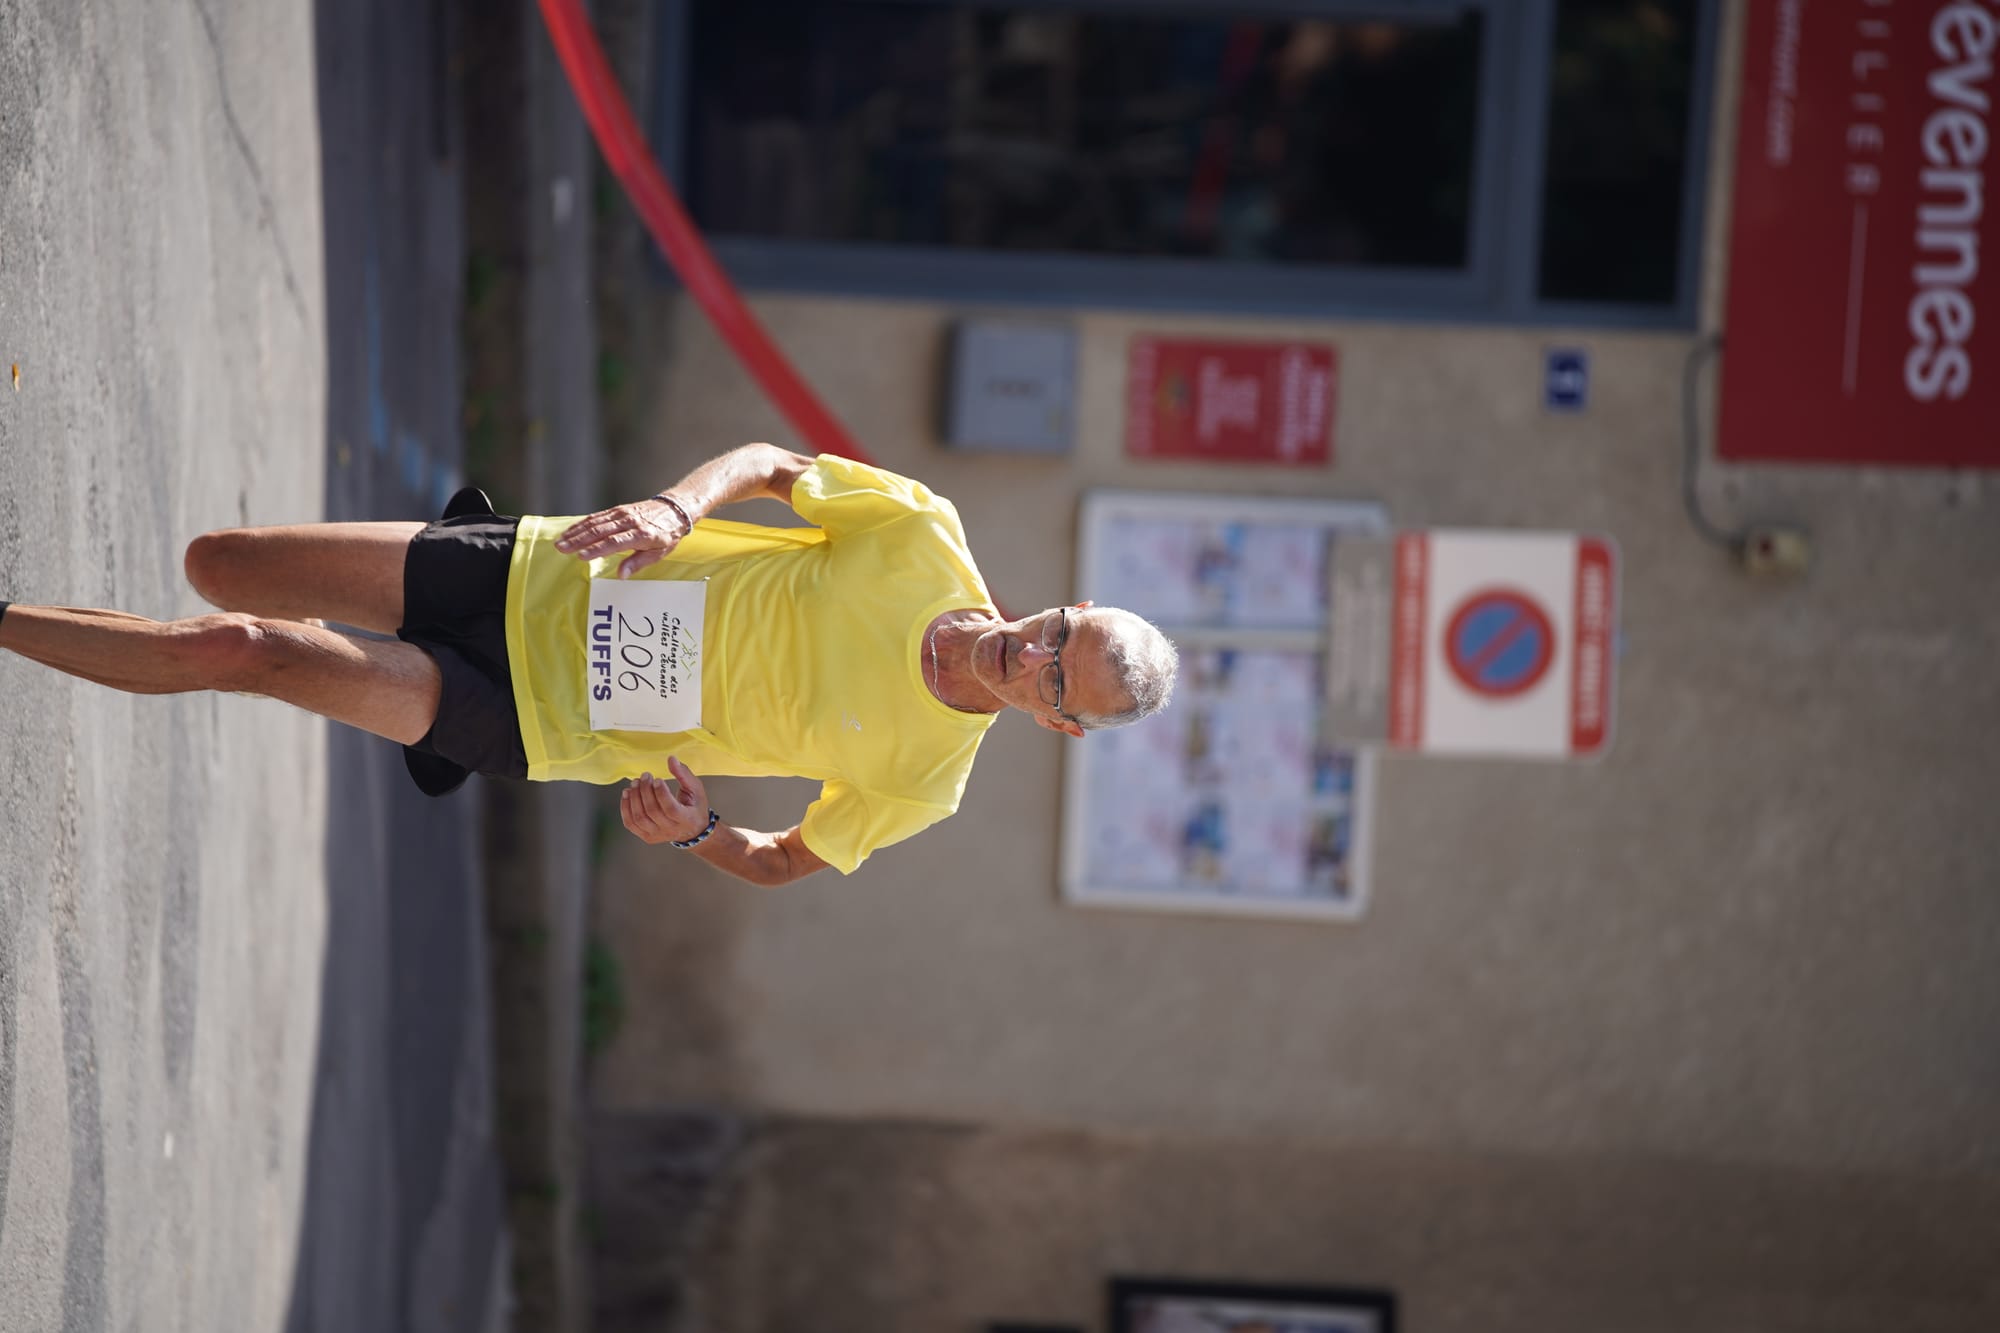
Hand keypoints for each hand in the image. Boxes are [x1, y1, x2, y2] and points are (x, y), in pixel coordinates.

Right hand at [555, 496, 691, 577]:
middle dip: (578, 540)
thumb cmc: (667, 535)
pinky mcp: (618, 510)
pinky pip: (597, 516)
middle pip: (600, 531)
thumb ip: (638, 563)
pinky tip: (571, 531)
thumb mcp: (659, 553)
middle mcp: (629, 522)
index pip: (614, 543)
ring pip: (595, 522)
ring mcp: (622, 514)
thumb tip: (621, 575)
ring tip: (560, 541)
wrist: (674, 509)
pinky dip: (582, 524)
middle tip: (561, 549)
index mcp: (641, 535)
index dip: (596, 550)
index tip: (581, 556)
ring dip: (576, 532)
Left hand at [620, 757, 710, 845]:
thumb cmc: (694, 807)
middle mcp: (671, 830)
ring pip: (640, 817)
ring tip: (635, 783)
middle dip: (645, 790)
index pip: (671, 809)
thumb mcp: (695, 789)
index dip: (661, 793)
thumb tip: (671, 759)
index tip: (657, 779)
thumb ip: (684, 774)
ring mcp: (658, 835)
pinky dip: (625, 808)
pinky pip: (631, 824)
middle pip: (652, 811)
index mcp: (686, 819)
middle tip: (645, 776)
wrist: (692, 830)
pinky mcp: (647, 837)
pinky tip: (627, 794)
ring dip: (634, 798)